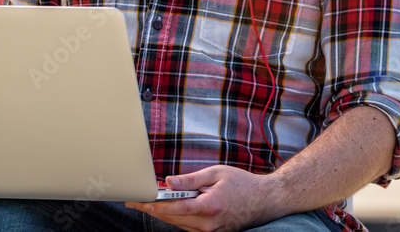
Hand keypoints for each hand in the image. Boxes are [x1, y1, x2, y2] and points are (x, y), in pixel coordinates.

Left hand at [125, 165, 282, 231]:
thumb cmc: (241, 183)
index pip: (175, 209)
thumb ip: (190, 180)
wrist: (264, 201)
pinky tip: (169, 209)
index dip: (153, 205)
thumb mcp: (215, 173)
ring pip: (179, 224)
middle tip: (135, 200)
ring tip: (147, 202)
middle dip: (152, 209)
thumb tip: (168, 182)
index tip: (138, 201)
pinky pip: (189, 227)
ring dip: (163, 214)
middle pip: (173, 219)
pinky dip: (177, 218)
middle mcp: (209, 224)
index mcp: (210, 206)